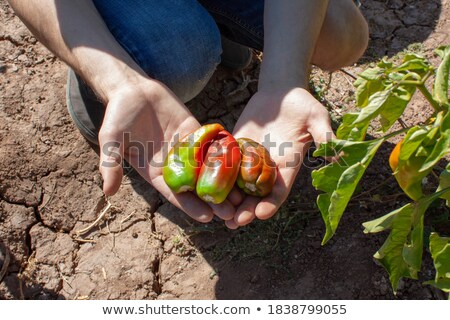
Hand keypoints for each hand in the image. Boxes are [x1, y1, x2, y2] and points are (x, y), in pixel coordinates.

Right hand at [98, 79, 237, 221]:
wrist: (132, 90)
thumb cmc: (118, 116)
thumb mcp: (111, 140)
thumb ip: (111, 164)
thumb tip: (107, 193)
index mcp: (156, 172)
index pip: (175, 194)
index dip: (190, 206)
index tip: (207, 218)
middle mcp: (174, 165)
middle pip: (196, 186)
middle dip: (213, 200)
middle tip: (232, 213)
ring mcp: (187, 149)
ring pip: (208, 168)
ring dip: (224, 181)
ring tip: (242, 194)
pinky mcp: (196, 132)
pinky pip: (212, 144)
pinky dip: (226, 153)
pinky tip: (243, 162)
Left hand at [226, 87, 333, 228]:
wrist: (280, 91)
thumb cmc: (302, 103)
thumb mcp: (317, 117)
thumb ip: (324, 135)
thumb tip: (337, 155)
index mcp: (287, 165)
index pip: (279, 191)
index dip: (270, 203)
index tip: (260, 214)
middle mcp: (268, 166)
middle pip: (255, 194)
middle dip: (245, 209)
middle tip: (234, 222)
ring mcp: (250, 157)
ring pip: (238, 184)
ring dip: (229, 199)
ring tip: (218, 213)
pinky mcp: (236, 145)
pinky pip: (224, 163)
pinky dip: (216, 176)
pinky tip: (205, 187)